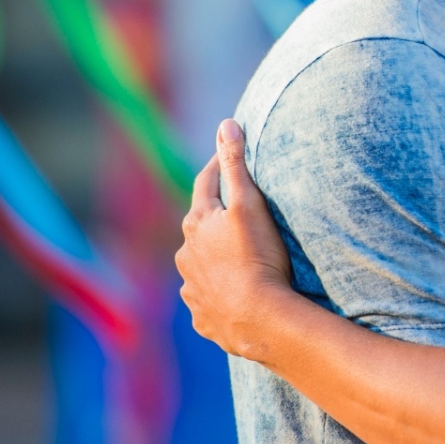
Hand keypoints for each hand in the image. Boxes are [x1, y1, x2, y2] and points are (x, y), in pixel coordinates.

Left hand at [176, 119, 300, 360]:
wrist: (258, 319)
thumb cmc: (258, 258)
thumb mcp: (250, 204)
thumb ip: (236, 165)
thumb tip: (226, 124)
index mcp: (197, 223)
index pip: (206, 183)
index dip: (219, 165)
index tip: (231, 153)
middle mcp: (186, 253)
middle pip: (199, 225)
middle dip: (215, 215)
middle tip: (237, 209)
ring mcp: (192, 287)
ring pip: (199, 263)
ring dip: (213, 256)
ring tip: (237, 257)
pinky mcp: (202, 315)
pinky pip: (207, 296)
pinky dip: (217, 289)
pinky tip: (232, 292)